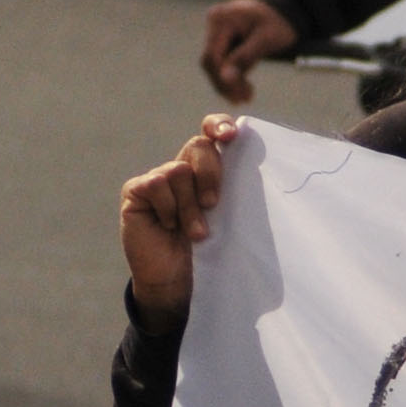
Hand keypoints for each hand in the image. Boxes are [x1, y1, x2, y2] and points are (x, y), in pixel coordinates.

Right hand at [121, 115, 244, 325]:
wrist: (178, 280)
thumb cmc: (211, 251)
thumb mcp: (231, 221)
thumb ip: (239, 195)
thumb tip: (269, 175)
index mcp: (210, 171)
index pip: (213, 132)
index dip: (220, 126)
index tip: (231, 135)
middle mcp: (183, 168)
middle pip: (199, 146)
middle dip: (211, 173)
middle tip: (214, 204)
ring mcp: (158, 178)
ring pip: (177, 171)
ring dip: (190, 206)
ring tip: (195, 233)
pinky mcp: (137, 190)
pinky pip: (155, 184)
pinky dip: (167, 207)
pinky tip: (167, 226)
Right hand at [198, 0, 296, 101]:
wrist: (285, 10)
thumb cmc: (279, 22)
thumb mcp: (267, 40)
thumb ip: (245, 58)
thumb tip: (226, 78)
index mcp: (222, 19)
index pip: (212, 56)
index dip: (222, 79)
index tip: (237, 97)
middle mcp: (214, 22)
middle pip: (211, 61)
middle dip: (226, 83)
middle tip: (242, 100)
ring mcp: (216, 29)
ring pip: (216, 63)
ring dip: (229, 82)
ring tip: (246, 96)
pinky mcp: (222, 37)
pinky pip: (223, 59)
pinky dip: (233, 74)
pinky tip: (244, 87)